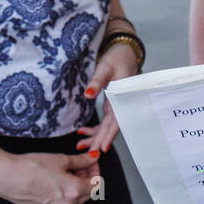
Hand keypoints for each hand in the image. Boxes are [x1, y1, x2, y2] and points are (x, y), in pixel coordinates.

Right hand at [0, 151, 99, 203]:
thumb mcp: (60, 159)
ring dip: (79, 194)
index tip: (90, 163)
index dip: (95, 171)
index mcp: (75, 190)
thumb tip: (92, 158)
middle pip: (88, 195)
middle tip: (80, 168)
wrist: (7, 177)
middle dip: (87, 180)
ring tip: (69, 179)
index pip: (96, 183)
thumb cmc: (32, 168)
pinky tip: (60, 192)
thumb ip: (80, 161)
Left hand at [76, 38, 139, 155]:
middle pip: (111, 127)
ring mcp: (116, 104)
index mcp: (121, 96)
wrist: (124, 50)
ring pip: (107, 126)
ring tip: (80, 145)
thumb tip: (87, 95)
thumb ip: (97, 82)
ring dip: (95, 136)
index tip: (102, 148)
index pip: (116, 121)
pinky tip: (82, 132)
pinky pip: (105, 120)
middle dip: (100, 141)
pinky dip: (95, 127)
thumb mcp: (105, 67)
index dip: (109, 135)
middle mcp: (120, 103)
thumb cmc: (117, 57)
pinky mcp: (112, 103)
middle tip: (89, 154)